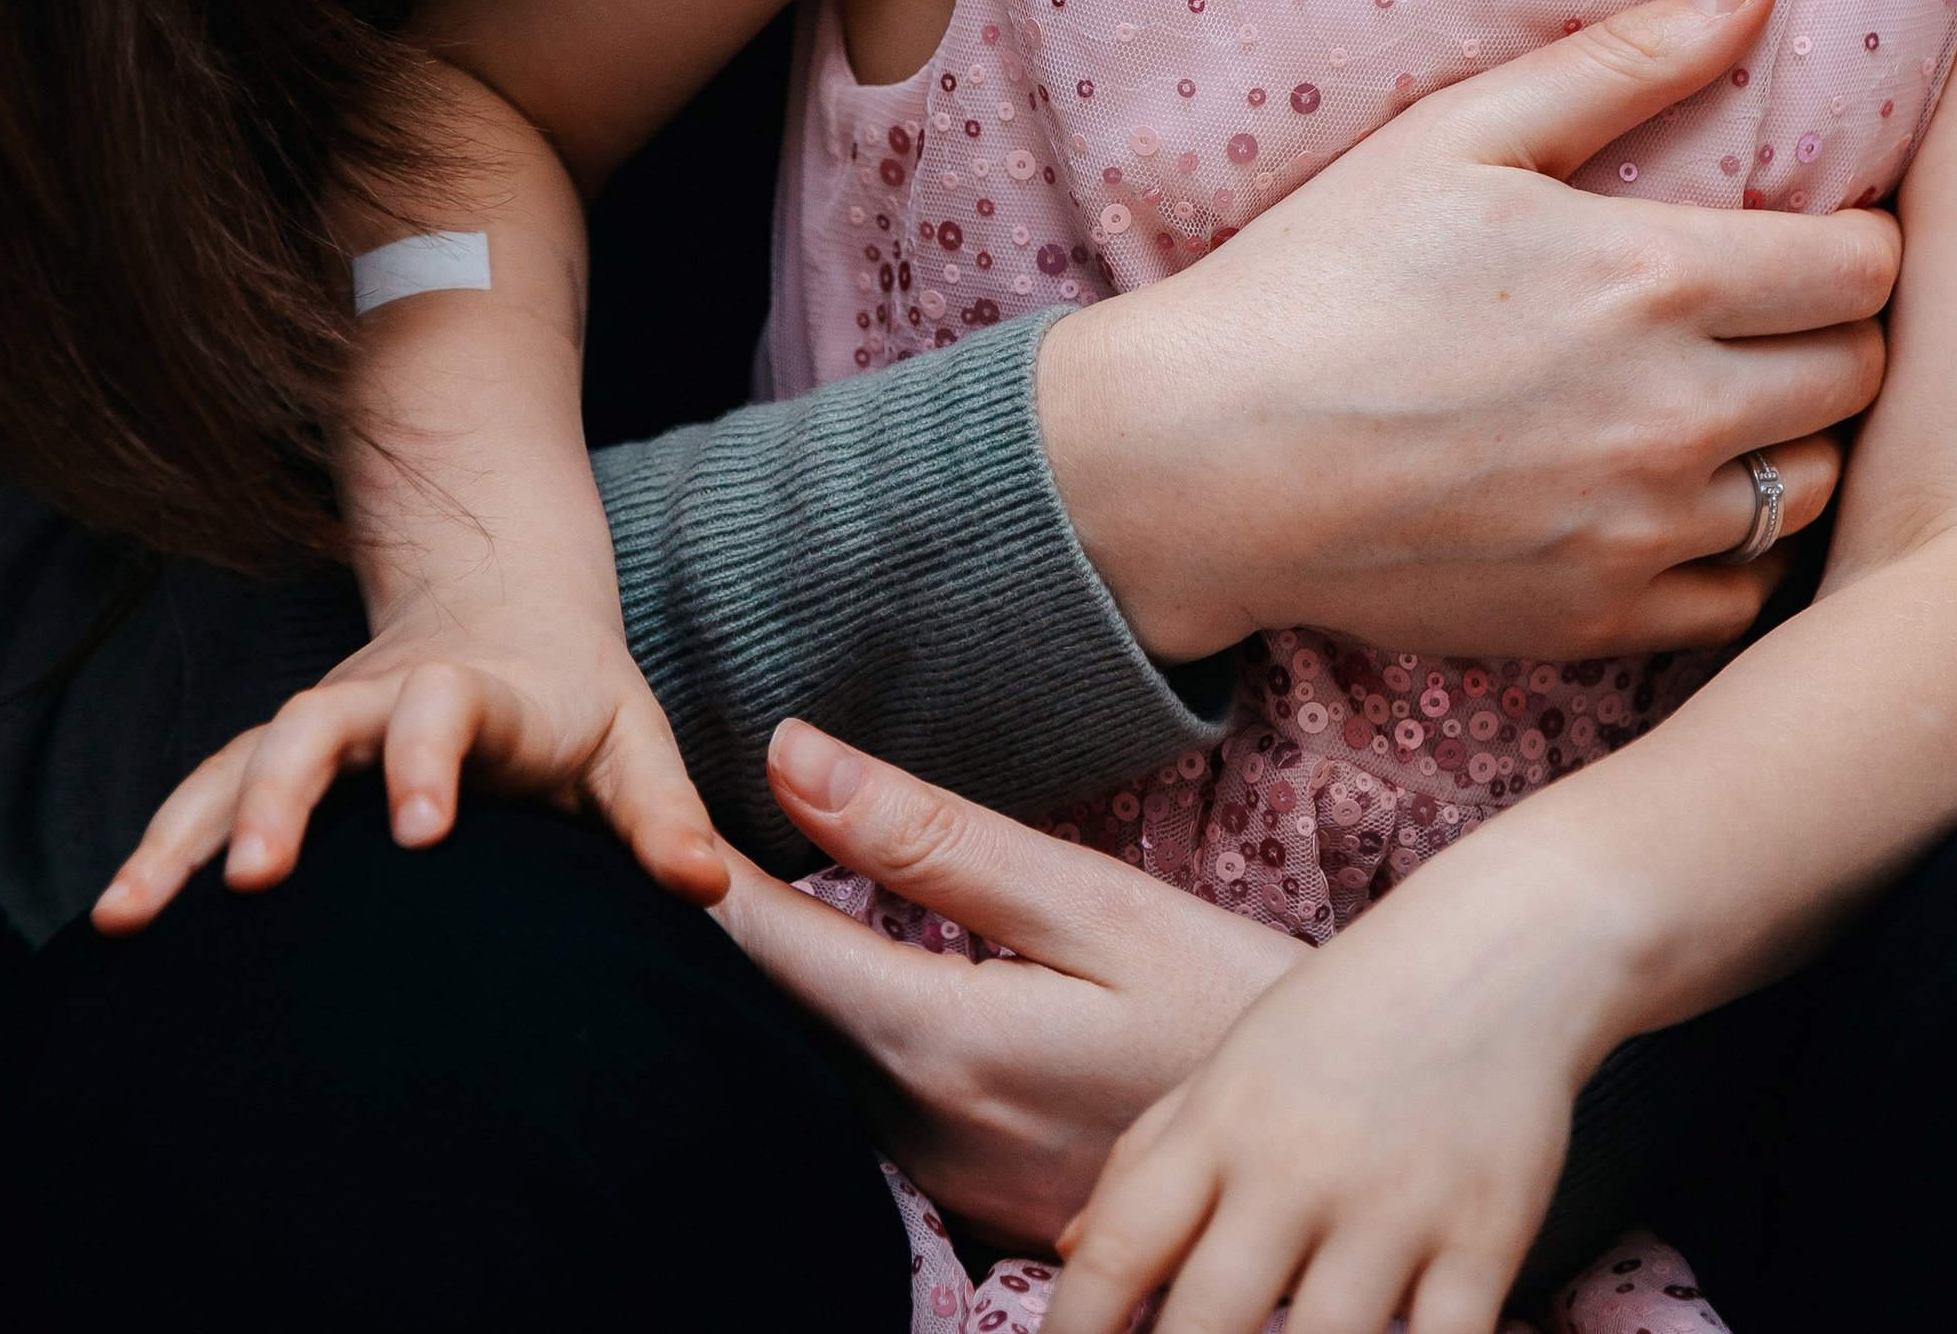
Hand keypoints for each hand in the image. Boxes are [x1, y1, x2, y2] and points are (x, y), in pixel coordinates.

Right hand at [91, 599, 726, 932]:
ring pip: (242, 762)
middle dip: (285, 795)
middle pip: (319, 725)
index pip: (448, 706)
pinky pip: (207, 798)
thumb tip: (707, 888)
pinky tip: (114, 920)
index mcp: (475, 690)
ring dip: (188, 831)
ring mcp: (321, 726)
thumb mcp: (631, 741)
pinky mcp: (278, 763)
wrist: (503, 604)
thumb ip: (660, 813)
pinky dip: (162, 848)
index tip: (421, 827)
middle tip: (259, 877)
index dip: (430, 754)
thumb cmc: (572, 699)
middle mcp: (382, 699)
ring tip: (131, 917)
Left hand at [711, 720, 1299, 1253]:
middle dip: (716, 916)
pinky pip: (859, 1104)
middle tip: (666, 815)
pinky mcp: (965, 1201)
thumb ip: (934, 837)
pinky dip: (835, 1029)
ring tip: (741, 870)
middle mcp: (912, 1129)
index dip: (684, 860)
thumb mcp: (1096, 904)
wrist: (1320, 1156)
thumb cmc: (1226, 1001)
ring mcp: (936, 1179)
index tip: (636, 792)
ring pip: (806, 1059)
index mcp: (936, 1042)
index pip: (759, 938)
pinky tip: (846, 967)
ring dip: (773, 975)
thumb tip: (789, 754)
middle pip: (765, 1009)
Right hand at [1038, 0, 1896, 663]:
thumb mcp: (1460, 133)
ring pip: (1815, 489)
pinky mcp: (1605, 620)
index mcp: (1652, 279)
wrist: (1208, 459)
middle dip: (1840, 329)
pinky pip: (1748, 592)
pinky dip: (1740, 544)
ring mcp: (1645, 531)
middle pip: (1860, 376)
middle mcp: (1676, 415)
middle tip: (1774, 307)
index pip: (1863, 268)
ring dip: (1796, 436)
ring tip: (1733, 397)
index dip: (1858, 240)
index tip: (1816, 231)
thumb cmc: (1324, 274)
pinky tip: (1678, 493)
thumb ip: (1627, 58)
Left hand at [1045, 836, 1606, 1333]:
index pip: (1122, 1246)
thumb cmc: (1349, 1012)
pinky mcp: (1486, 1238)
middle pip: (1208, 1322)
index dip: (1075, 1325)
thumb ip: (1151, 1151)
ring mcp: (1393, 1206)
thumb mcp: (1235, 1058)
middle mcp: (1297, 1166)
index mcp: (1224, 1120)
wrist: (1503, 946)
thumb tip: (1071, 1250)